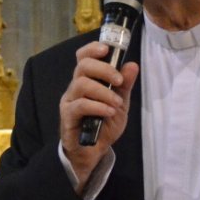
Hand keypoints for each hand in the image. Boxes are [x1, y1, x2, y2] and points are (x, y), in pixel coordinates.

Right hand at [59, 40, 138, 186]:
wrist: (93, 150)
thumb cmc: (104, 124)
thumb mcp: (120, 103)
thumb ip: (124, 85)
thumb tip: (132, 65)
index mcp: (87, 79)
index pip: (83, 57)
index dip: (92, 49)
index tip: (106, 49)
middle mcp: (75, 87)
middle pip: (83, 66)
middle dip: (104, 70)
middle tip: (118, 81)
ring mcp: (69, 100)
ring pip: (82, 84)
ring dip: (103, 92)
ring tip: (117, 104)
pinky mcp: (67, 116)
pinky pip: (80, 105)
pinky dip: (98, 107)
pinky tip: (109, 112)